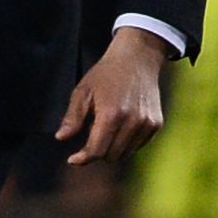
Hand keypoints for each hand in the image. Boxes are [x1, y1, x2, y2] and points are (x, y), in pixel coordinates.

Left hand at [57, 25, 172, 163]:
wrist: (137, 58)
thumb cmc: (106, 74)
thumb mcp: (83, 91)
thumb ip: (72, 118)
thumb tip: (60, 138)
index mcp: (111, 114)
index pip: (97, 150)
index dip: (82, 158)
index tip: (73, 159)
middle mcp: (132, 121)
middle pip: (110, 155)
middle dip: (98, 150)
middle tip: (93, 131)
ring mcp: (147, 123)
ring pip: (125, 153)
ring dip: (113, 147)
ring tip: (109, 126)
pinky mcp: (156, 124)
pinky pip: (138, 145)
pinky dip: (127, 142)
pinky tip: (122, 124)